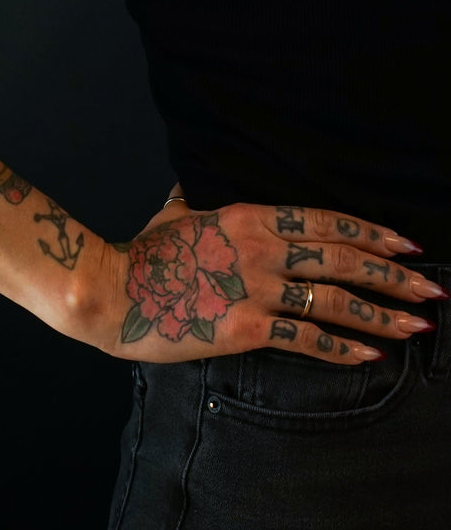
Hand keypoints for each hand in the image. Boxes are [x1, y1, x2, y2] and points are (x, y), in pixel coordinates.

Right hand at [107, 189, 446, 363]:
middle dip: (392, 273)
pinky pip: (304, 339)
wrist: (114, 289)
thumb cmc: (142, 251)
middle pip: (341, 258)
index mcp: (248, 216)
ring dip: (380, 313)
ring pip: (333, 299)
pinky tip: (369, 356)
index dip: (369, 232)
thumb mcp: (173, 210)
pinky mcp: (246, 327)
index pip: (323, 221)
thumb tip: (193, 178)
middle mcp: (261, 249)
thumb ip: (195, 196)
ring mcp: (255, 288)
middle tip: (428, 287)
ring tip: (416, 324)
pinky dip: (340, 348)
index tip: (405, 242)